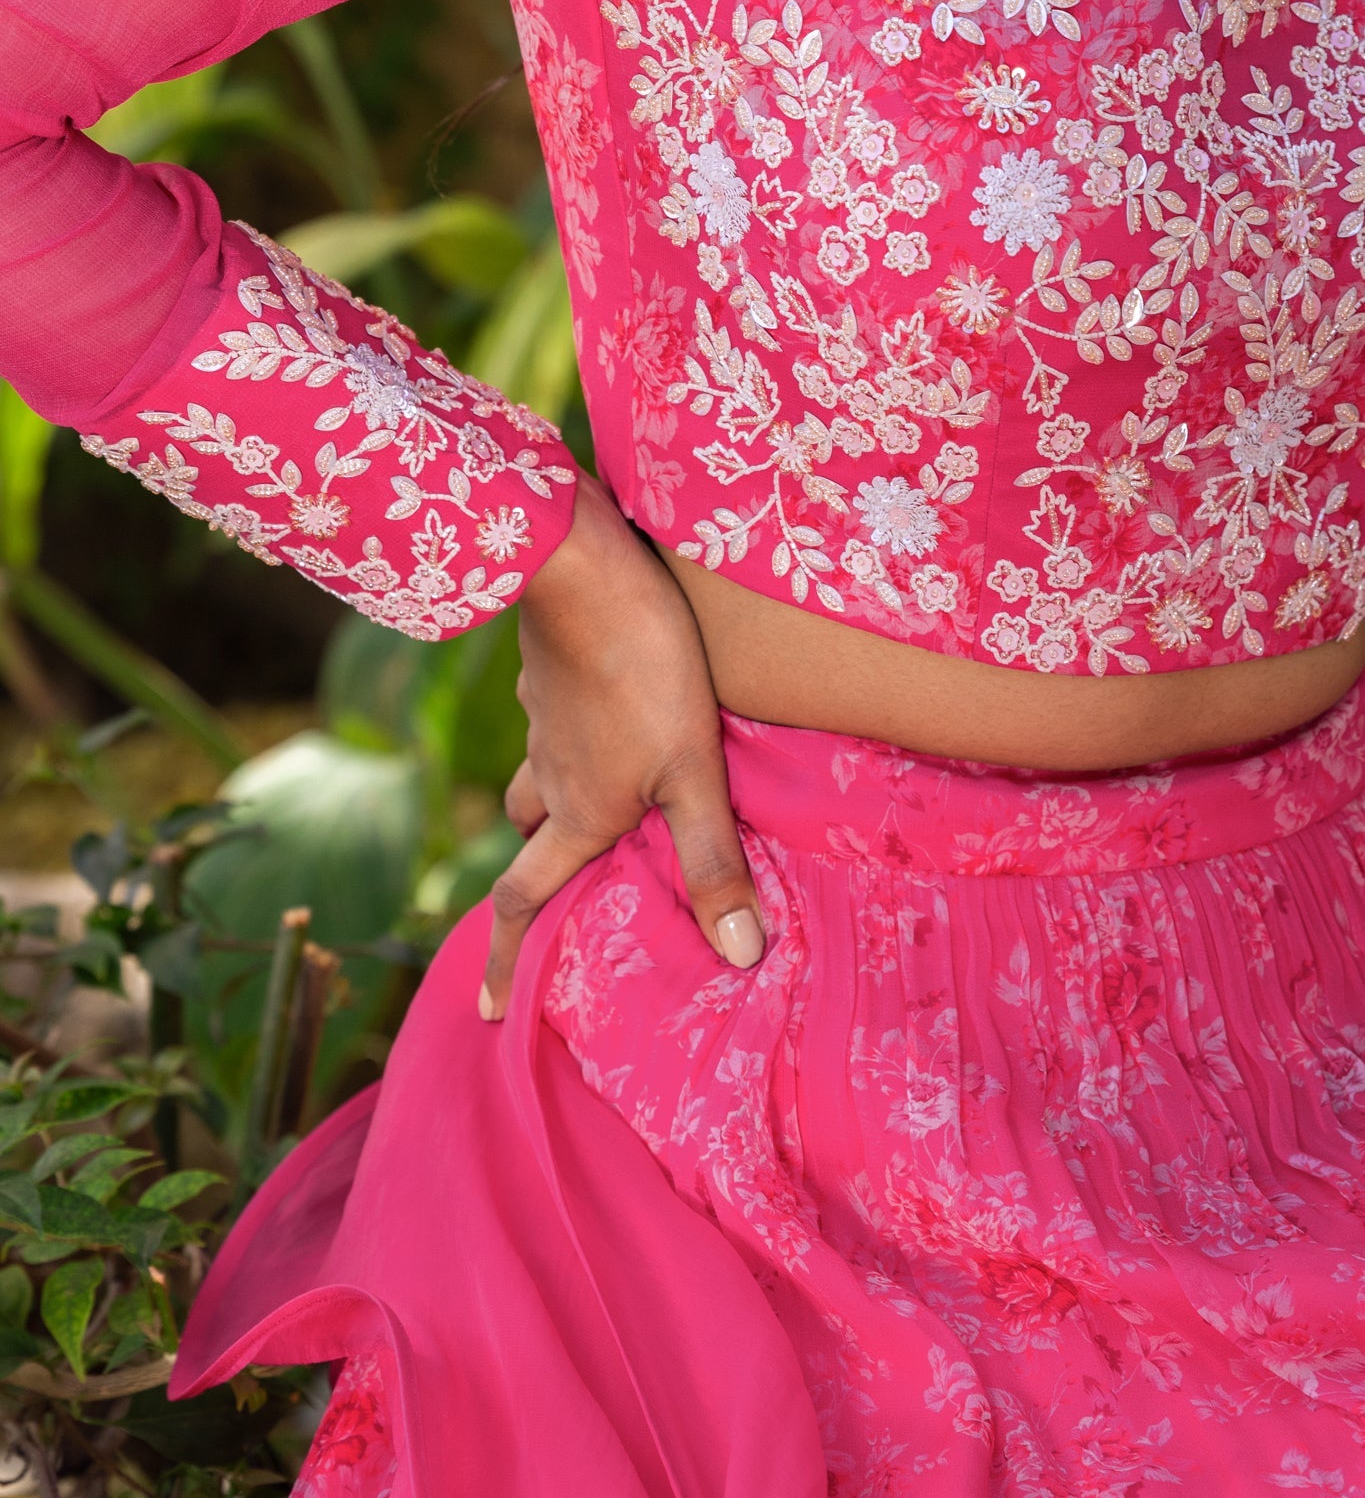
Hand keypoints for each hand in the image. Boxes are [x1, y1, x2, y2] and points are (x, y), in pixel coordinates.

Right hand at [479, 471, 763, 1019]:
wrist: (584, 569)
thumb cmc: (647, 672)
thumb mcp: (693, 772)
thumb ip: (712, 861)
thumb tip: (738, 957)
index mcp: (578, 812)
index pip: (524, 900)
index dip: (502, 960)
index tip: (483, 1010)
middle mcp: (549, 773)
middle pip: (530, 834)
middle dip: (538, 864)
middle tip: (562, 880)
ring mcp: (543, 717)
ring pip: (539, 772)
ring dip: (555, 794)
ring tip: (595, 795)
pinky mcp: (548, 670)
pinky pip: (554, 717)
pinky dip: (573, 731)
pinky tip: (611, 709)